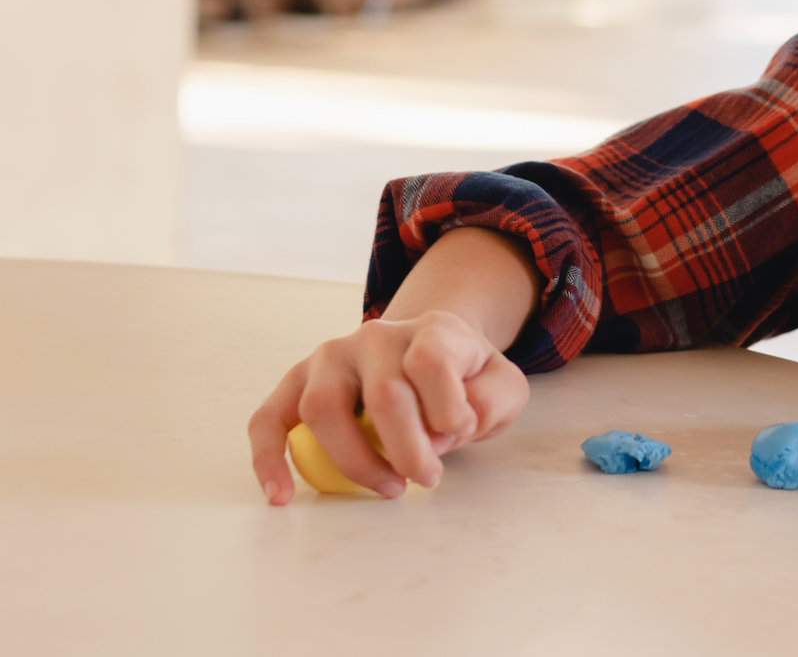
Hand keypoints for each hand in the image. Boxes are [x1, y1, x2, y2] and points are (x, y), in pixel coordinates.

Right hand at [248, 310, 528, 503]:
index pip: (431, 362)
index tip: (459, 435)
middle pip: (383, 394)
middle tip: (427, 478)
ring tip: (388, 488)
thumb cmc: (463, 380)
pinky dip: (268, 459)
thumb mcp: (501, 384)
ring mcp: (330, 357)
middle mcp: (375, 335)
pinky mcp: (296, 384)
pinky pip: (268, 419)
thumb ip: (491, 400)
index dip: (447, 410)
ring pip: (323, 407)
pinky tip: (281, 495)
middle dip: (407, 451)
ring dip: (355, 460)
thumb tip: (454, 425)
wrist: (427, 356)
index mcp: (430, 329)